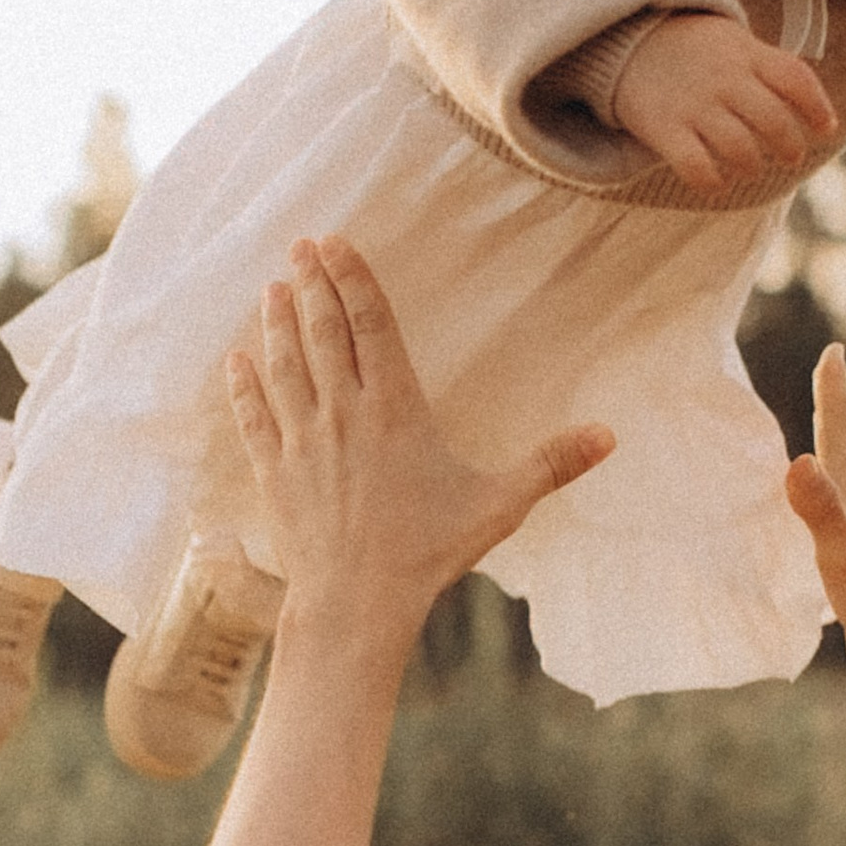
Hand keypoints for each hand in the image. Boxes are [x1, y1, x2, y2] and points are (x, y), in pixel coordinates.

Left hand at [227, 238, 613, 645]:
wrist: (356, 603)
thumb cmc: (429, 553)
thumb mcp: (499, 505)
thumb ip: (551, 464)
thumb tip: (609, 436)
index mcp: (395, 410)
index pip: (371, 326)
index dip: (353, 279)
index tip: (335, 243)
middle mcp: (343, 414)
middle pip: (323, 332)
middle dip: (311, 284)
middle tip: (300, 246)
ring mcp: (303, 441)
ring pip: (285, 366)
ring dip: (277, 323)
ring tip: (271, 287)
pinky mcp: (275, 472)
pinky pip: (254, 417)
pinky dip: (243, 386)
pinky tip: (236, 359)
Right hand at [613, 12, 837, 195]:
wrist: (627, 40)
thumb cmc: (694, 48)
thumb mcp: (734, 41)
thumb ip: (769, 67)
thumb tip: (813, 106)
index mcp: (747, 55)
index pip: (796, 79)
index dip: (818, 108)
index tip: (825, 129)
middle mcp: (725, 79)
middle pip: (774, 120)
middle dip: (790, 147)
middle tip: (790, 157)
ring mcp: (694, 105)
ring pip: (740, 149)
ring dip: (753, 166)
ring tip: (750, 167)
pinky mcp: (665, 129)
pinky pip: (696, 167)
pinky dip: (713, 182)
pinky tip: (717, 181)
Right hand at [783, 344, 845, 687]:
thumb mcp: (845, 559)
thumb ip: (822, 513)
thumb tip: (798, 461)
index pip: (844, 431)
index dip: (835, 391)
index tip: (833, 350)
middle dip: (835, 408)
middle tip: (829, 372)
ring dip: (834, 451)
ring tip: (822, 437)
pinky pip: (840, 513)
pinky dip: (827, 498)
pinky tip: (824, 515)